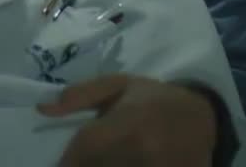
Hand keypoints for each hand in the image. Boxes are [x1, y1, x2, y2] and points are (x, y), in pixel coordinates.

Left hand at [37, 74, 217, 166]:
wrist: (203, 114)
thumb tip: (42, 108)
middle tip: (85, 159)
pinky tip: (125, 162)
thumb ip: (79, 96)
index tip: (62, 164)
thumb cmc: (153, 97)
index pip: (84, 151)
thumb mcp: (117, 86)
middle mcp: (142, 150)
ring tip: (111, 158)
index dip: (68, 162)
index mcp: (125, 124)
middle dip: (85, 166)